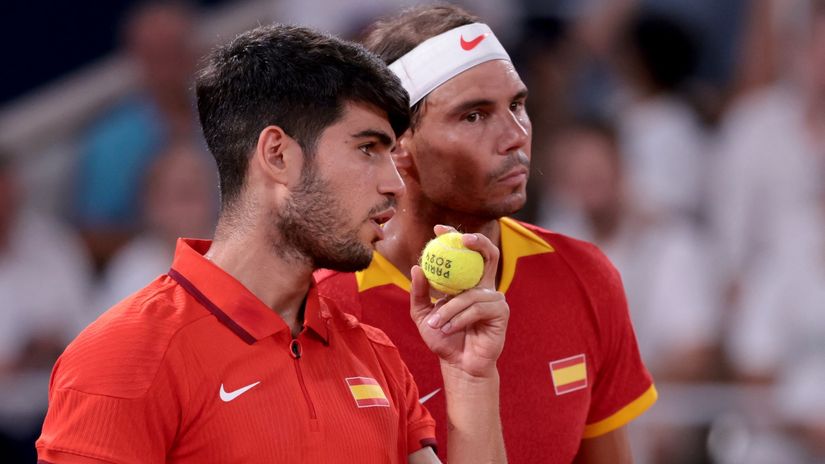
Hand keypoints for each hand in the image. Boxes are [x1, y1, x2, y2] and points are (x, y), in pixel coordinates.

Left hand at [410, 225, 508, 376]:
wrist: (458, 365)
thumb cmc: (443, 339)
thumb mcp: (423, 315)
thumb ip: (419, 293)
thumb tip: (416, 267)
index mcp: (468, 282)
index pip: (467, 252)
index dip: (456, 236)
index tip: (438, 229)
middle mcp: (484, 286)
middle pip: (489, 254)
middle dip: (477, 241)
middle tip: (460, 239)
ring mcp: (495, 299)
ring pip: (471, 293)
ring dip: (449, 309)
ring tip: (436, 324)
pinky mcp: (501, 313)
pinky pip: (477, 308)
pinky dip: (460, 318)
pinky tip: (450, 328)